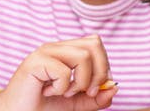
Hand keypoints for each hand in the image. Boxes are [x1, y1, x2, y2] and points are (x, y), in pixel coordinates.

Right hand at [0, 35, 116, 110]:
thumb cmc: (44, 106)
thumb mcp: (77, 103)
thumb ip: (96, 97)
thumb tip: (114, 87)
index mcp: (66, 51)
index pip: (96, 43)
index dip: (103, 66)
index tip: (93, 89)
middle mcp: (56, 47)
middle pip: (94, 44)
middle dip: (98, 72)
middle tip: (86, 92)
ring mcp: (44, 52)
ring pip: (83, 56)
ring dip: (81, 82)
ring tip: (65, 92)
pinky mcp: (35, 62)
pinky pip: (64, 71)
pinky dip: (62, 88)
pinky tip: (49, 92)